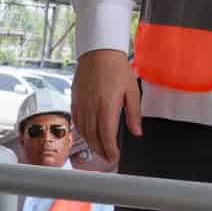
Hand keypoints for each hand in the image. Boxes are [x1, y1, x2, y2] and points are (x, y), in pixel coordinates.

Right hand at [73, 50, 139, 168]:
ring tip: (100, 150)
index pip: (106, 135)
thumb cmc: (116, 68)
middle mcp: (91, 107)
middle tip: (108, 158)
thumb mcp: (132, 90)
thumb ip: (134, 113)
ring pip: (83, 131)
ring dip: (91, 144)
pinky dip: (82, 132)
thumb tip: (136, 132)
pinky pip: (76, 121)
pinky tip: (88, 135)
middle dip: (101, 151)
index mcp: (107, 105)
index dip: (110, 149)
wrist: (99, 52)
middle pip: (93, 137)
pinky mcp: (74, 100)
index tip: (114, 157)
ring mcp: (81, 104)